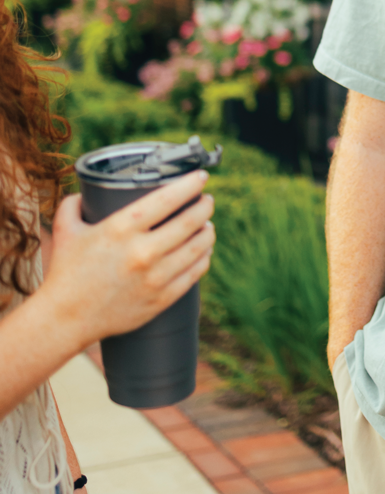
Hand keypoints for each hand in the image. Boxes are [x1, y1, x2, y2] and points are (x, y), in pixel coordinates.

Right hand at [44, 171, 214, 349]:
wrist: (65, 319)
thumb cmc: (66, 273)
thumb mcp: (65, 231)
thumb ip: (72, 206)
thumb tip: (83, 191)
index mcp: (121, 229)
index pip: (167, 199)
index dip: (190, 184)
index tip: (201, 177)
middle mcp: (142, 252)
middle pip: (190, 221)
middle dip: (205, 206)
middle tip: (207, 200)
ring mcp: (155, 277)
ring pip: (198, 247)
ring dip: (208, 231)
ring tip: (207, 224)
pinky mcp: (161, 299)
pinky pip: (195, 273)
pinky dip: (203, 258)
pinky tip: (204, 251)